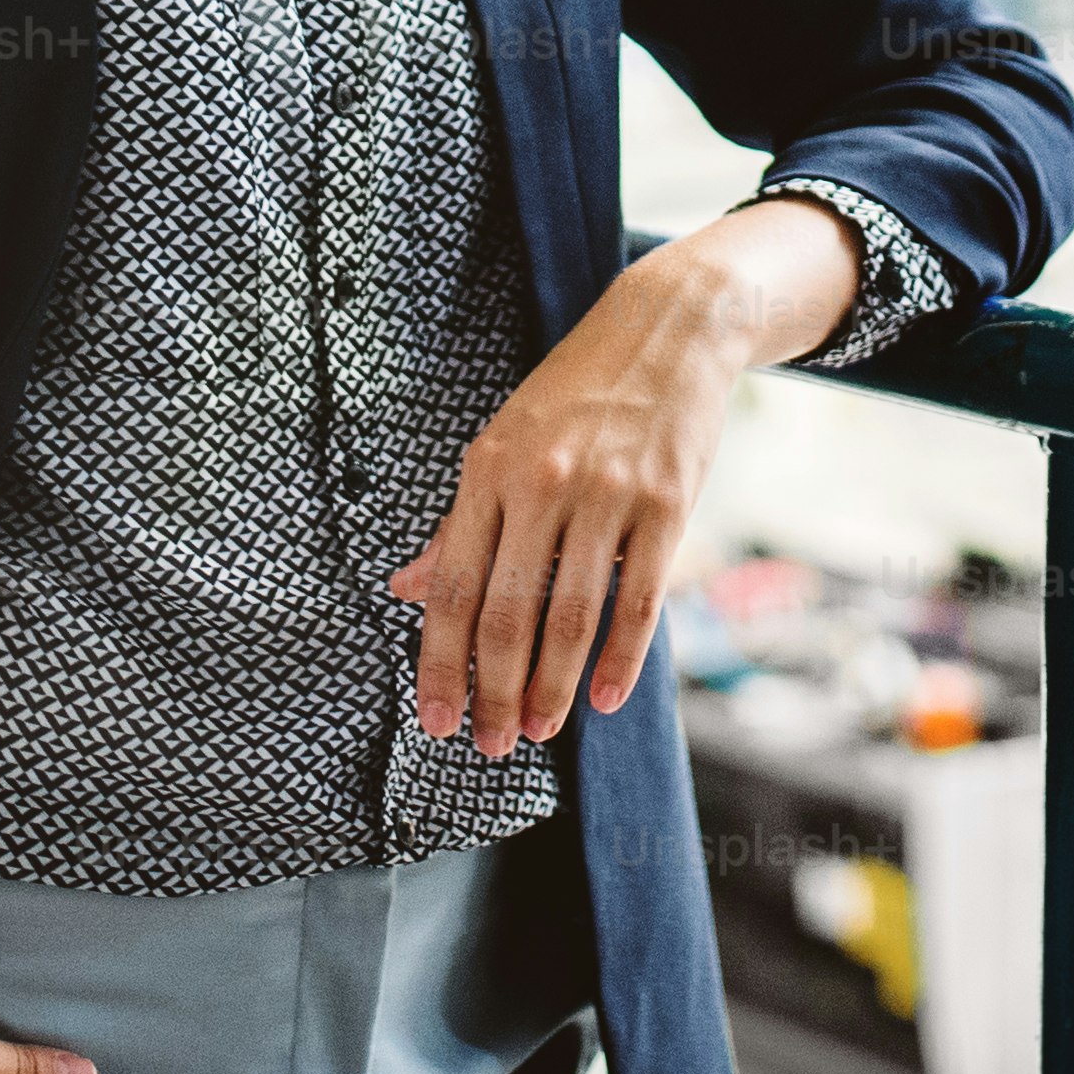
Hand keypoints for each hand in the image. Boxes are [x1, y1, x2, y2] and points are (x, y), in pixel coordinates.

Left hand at [386, 199, 862, 755]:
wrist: (669, 327)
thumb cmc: (577, 390)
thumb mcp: (502, 440)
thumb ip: (459, 521)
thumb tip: (404, 587)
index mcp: (489, 470)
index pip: (452, 587)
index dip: (439, 663)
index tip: (435, 719)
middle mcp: (542, 484)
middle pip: (506, 614)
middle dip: (494, 692)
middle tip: (489, 745)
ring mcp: (607, 495)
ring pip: (569, 616)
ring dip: (551, 688)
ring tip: (539, 731)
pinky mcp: (666, 504)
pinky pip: (639, 599)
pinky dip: (620, 658)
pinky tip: (604, 698)